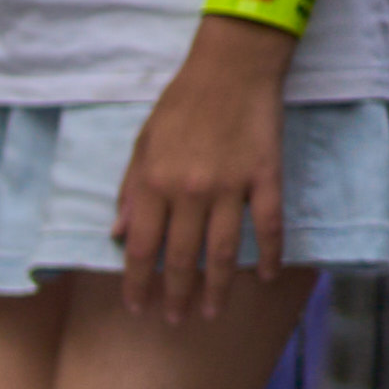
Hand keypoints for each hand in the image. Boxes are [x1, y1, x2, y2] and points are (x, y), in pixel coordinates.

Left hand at [113, 29, 291, 324]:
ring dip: (217, 286)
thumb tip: (118, 235)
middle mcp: (190, 191)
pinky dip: (270, 253)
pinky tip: (264, 277)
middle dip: (175, 294)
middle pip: (182, 257)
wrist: (231, 67)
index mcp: (154, 183)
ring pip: (224, 250)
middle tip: (175, 322)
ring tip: (210, 313)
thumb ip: (131, 191)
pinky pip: (270, 223)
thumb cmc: (181, 104)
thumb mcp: (142, 144)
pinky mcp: (266, 175)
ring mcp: (231, 185)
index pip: (142, 248)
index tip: (136, 307)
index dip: (137, 282)